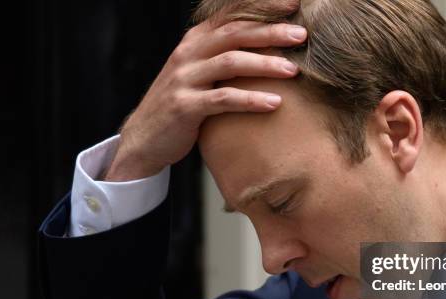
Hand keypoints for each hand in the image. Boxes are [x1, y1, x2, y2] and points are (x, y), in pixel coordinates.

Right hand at [104, 20, 306, 180]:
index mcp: (195, 41)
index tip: (294, 5)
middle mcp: (188, 54)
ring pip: (230, 63)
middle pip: (234, 33)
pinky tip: (275, 103)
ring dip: (265, 65)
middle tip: (301, 35)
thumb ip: (223, 55)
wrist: (145, 138)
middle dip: (270, 32)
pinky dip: (251, 99)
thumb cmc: (183, 103)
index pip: (231, 15)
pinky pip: (223, 99)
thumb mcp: (199, 73)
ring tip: (293, 70)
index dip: (263, 7)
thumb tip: (266, 45)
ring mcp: (184, 79)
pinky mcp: (185, 106)